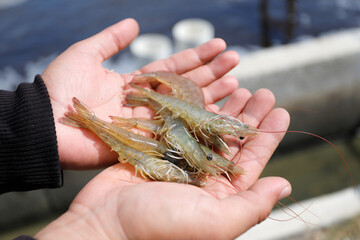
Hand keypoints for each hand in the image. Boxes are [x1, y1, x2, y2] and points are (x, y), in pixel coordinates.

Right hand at [35, 86, 290, 238]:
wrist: (105, 223)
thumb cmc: (158, 227)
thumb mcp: (214, 222)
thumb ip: (252, 206)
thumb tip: (286, 185)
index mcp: (221, 196)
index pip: (252, 161)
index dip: (268, 136)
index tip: (281, 111)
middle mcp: (204, 178)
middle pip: (233, 141)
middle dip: (248, 116)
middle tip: (262, 92)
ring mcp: (181, 162)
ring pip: (209, 130)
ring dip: (224, 109)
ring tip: (239, 87)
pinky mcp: (159, 150)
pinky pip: (182, 125)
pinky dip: (194, 108)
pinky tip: (204, 93)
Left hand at [42, 18, 240, 169]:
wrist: (44, 124)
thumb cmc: (60, 87)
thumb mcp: (85, 54)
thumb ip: (110, 40)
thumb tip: (134, 24)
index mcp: (135, 83)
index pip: (173, 68)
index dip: (196, 57)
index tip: (219, 45)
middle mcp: (147, 103)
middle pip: (186, 87)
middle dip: (212, 73)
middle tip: (235, 61)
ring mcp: (148, 124)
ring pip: (186, 109)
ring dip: (212, 96)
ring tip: (236, 84)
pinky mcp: (146, 142)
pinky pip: (176, 133)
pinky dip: (197, 125)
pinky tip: (219, 115)